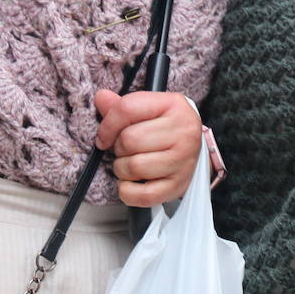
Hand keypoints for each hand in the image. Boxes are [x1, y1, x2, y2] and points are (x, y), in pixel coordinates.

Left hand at [94, 89, 201, 206]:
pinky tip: (131, 182)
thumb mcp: (149, 108)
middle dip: (118, 148)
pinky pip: (143, 195)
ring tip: (130, 163)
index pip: (127, 109)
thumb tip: (101, 98)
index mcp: (173, 104)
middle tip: (125, 150)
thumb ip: (123, 106)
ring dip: (122, 169)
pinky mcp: (179, 185)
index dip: (107, 125)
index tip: (103, 137)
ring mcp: (183, 160)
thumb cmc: (166, 126)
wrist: (193, 147)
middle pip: (129, 140)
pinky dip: (128, 191)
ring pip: (134, 167)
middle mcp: (183, 131)